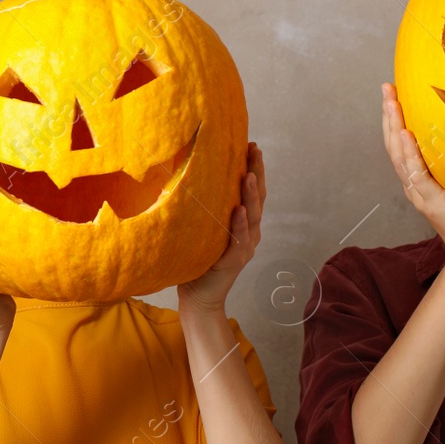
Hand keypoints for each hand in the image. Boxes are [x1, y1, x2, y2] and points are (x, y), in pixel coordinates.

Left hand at [178, 143, 264, 315]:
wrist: (198, 298)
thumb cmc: (197, 261)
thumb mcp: (202, 229)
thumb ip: (205, 209)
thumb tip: (186, 176)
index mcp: (243, 224)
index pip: (252, 192)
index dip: (254, 169)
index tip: (251, 146)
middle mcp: (249, 233)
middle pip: (258, 199)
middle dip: (257, 173)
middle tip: (255, 150)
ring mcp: (244, 247)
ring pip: (252, 216)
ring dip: (251, 194)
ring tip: (249, 174)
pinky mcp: (233, 261)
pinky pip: (238, 240)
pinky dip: (239, 224)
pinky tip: (239, 210)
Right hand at [381, 84, 444, 264]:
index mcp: (418, 179)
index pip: (400, 144)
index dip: (394, 119)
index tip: (393, 93)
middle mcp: (413, 184)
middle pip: (394, 144)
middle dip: (389, 115)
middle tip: (386, 87)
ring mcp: (419, 193)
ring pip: (399, 155)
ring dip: (394, 127)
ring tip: (391, 103)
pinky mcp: (431, 201)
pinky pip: (416, 173)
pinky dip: (409, 152)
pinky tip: (406, 134)